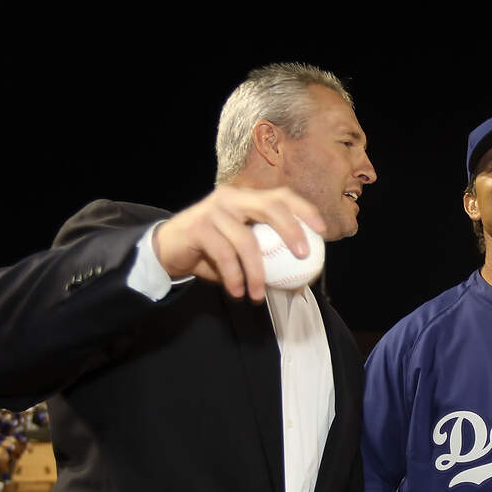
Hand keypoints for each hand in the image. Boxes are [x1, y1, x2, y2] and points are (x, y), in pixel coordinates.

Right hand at [152, 185, 326, 301]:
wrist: (169, 250)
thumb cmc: (213, 251)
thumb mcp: (242, 251)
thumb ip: (268, 258)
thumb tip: (301, 281)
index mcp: (247, 198)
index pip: (282, 196)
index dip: (305, 210)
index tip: (322, 232)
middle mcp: (232, 198)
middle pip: (270, 206)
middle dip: (291, 230)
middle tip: (302, 256)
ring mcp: (214, 210)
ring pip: (246, 240)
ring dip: (257, 272)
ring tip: (259, 295)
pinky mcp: (198, 226)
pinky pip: (225, 255)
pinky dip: (235, 277)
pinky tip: (239, 292)